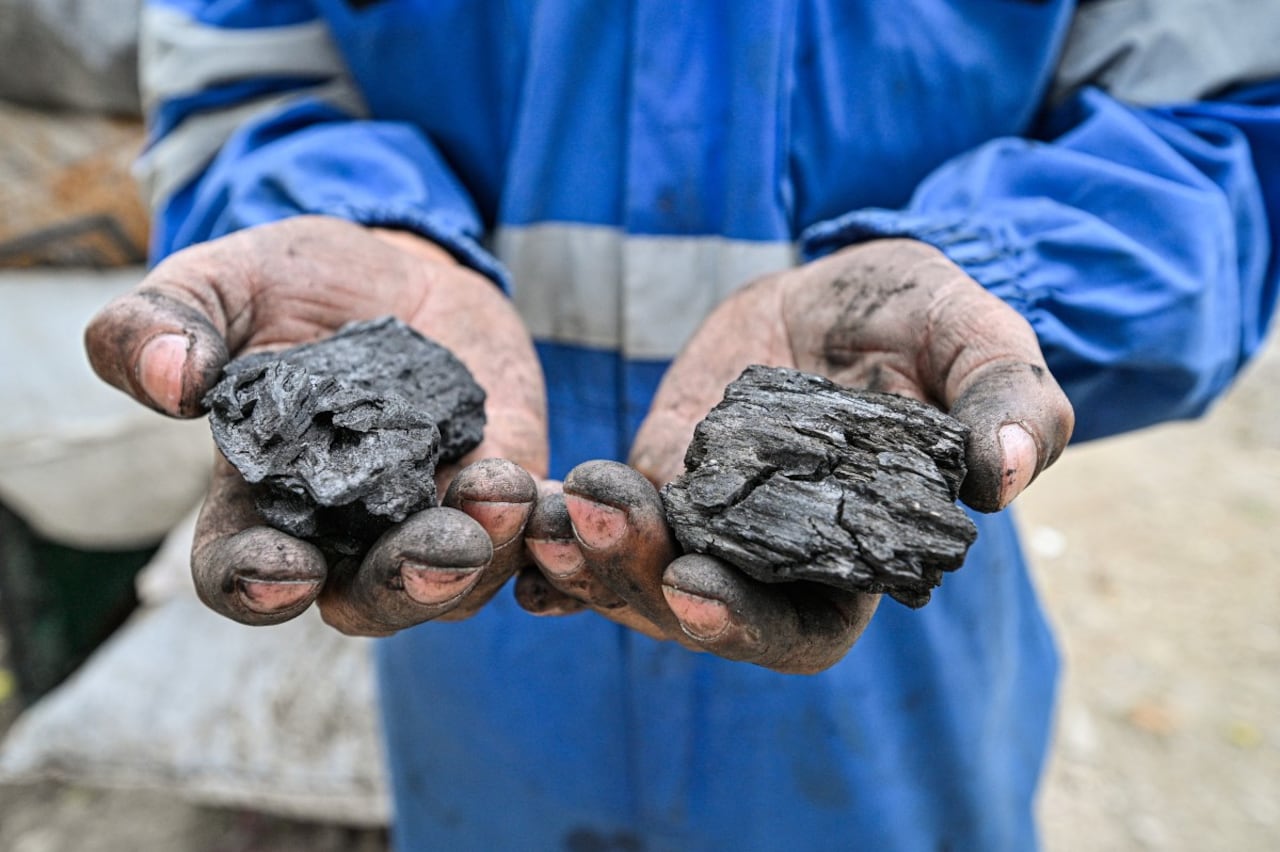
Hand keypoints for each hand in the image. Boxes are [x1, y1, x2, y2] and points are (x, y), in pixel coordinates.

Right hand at [85, 216, 547, 634]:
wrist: (396, 268)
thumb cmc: (291, 287)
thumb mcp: (215, 285)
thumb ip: (156, 325)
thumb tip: (168, 379)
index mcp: (260, 502)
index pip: (242, 574)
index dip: (255, 588)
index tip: (283, 573)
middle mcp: (347, 532)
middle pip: (370, 597)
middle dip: (404, 585)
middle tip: (436, 551)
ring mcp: (430, 516)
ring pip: (460, 578)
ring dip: (486, 551)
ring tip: (502, 493)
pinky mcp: (501, 487)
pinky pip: (528, 531)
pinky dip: (541, 523)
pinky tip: (551, 494)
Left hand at [520, 239, 1072, 672]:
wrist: (845, 289)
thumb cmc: (924, 322)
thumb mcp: (978, 339)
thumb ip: (1010, 400)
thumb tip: (1009, 471)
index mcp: (856, 557)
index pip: (801, 627)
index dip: (747, 624)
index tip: (694, 591)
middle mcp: (770, 558)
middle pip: (695, 609)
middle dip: (640, 583)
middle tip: (596, 526)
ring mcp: (705, 519)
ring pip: (634, 569)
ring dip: (587, 552)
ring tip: (552, 510)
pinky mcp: (658, 474)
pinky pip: (602, 518)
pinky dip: (559, 526)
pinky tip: (527, 512)